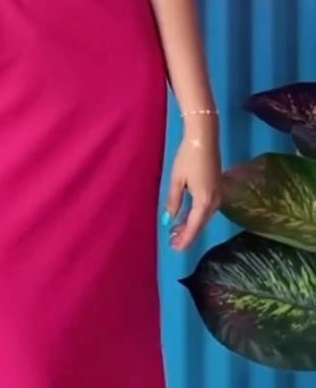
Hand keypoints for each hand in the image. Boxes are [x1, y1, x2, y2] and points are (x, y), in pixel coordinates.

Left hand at [163, 123, 221, 250]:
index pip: (194, 226)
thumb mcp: (177, 180)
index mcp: (204, 201)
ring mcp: (218, 195)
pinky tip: (188, 218)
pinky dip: (197, 216)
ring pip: (204, 217)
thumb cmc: (188, 158)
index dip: (185, 239)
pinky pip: (207, 209)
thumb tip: (168, 221)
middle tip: (173, 243)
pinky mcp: (218, 189)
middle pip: (200, 224)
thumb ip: (173, 201)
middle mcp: (215, 202)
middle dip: (187, 235)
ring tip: (177, 233)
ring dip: (192, 226)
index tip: (175, 248)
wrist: (204, 139)